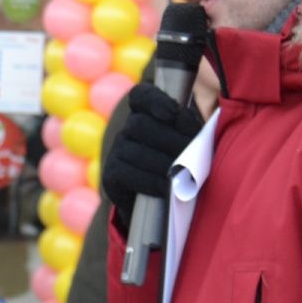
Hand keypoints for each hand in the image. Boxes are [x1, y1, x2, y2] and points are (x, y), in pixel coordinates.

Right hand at [103, 83, 202, 229]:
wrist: (162, 206)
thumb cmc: (182, 168)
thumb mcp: (190, 145)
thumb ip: (188, 130)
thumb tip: (185, 125)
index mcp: (147, 115)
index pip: (141, 95)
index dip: (155, 100)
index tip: (173, 113)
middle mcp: (127, 130)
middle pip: (140, 124)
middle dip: (170, 139)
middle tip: (191, 155)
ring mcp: (116, 152)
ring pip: (135, 150)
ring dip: (164, 164)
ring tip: (183, 175)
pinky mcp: (110, 175)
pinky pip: (126, 173)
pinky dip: (150, 181)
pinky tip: (166, 188)